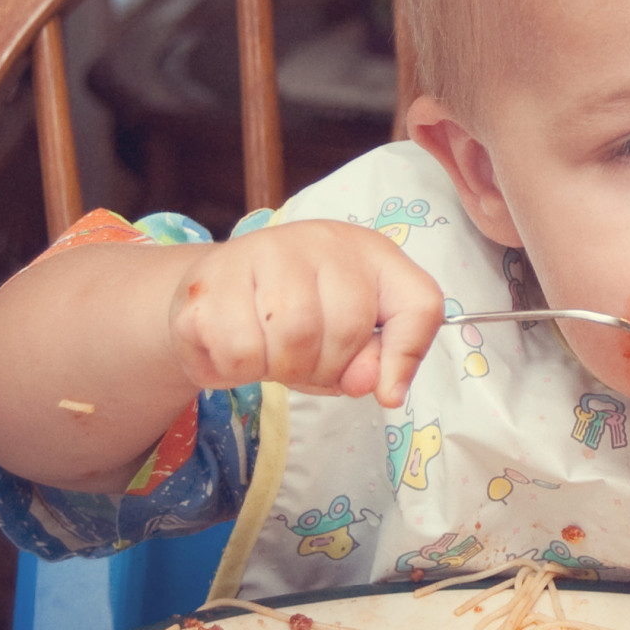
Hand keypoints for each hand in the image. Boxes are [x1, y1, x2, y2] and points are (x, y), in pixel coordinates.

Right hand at [167, 220, 443, 405]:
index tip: (385, 390)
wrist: (212, 296)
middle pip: (345, 328)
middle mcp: (321, 239)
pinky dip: (236, 370)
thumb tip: (382, 388)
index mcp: (370, 253)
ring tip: (268, 353)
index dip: (407, 354)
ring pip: (292, 338)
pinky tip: (233, 347)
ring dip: (279, 369)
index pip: (419, 303)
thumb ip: (379, 359)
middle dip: (325, 368)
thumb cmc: (296, 317)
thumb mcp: (352, 339)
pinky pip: (239, 351)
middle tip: (302, 362)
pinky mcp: (210, 279)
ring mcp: (262, 250)